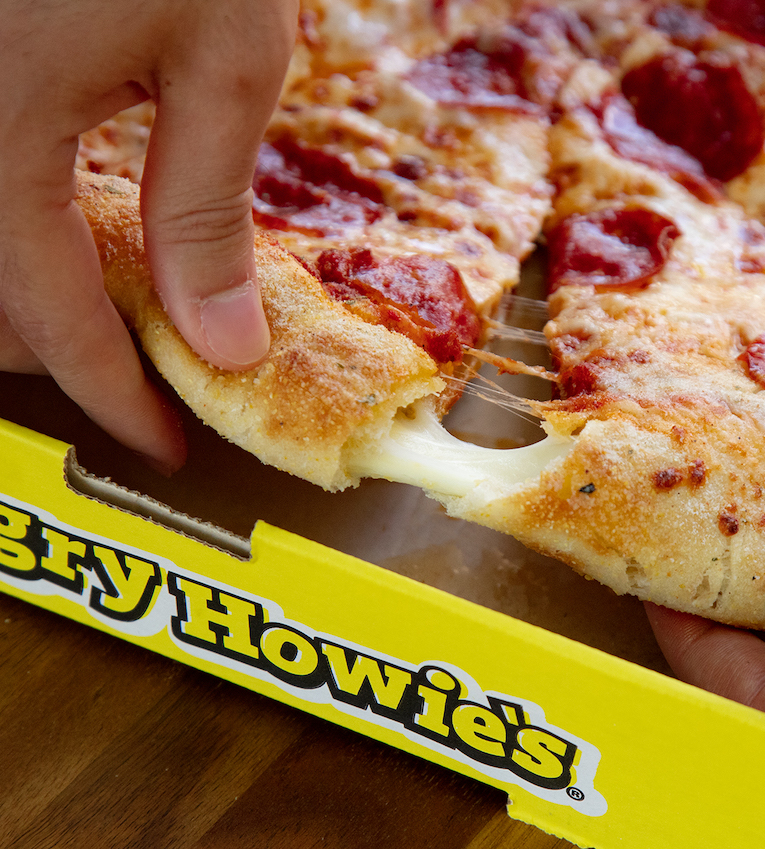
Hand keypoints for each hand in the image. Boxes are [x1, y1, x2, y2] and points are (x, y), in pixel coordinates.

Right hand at [0, 0, 297, 471]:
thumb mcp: (221, 55)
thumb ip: (206, 210)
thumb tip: (221, 340)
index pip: (50, 322)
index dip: (115, 399)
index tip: (169, 442)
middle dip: (58, 357)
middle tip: (143, 374)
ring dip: (25, 301)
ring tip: (111, 309)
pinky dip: (12, 231)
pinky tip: (65, 223)